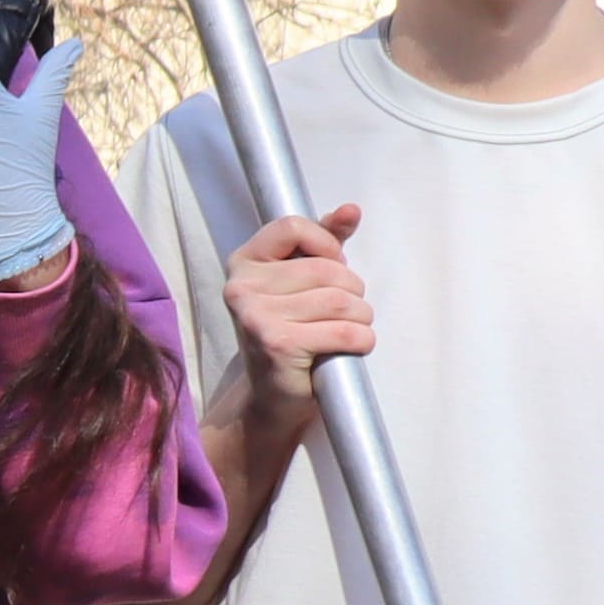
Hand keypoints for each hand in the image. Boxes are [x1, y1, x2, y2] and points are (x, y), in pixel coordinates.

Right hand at [226, 200, 372, 406]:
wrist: (274, 394)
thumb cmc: (294, 328)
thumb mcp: (304, 279)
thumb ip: (325, 240)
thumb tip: (350, 210)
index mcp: (244, 262)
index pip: (294, 226)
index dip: (326, 246)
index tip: (329, 268)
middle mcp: (241, 287)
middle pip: (329, 270)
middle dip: (353, 292)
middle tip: (342, 312)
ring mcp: (255, 317)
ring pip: (342, 302)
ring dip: (361, 319)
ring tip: (347, 330)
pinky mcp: (277, 344)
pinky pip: (344, 332)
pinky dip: (361, 340)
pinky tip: (350, 348)